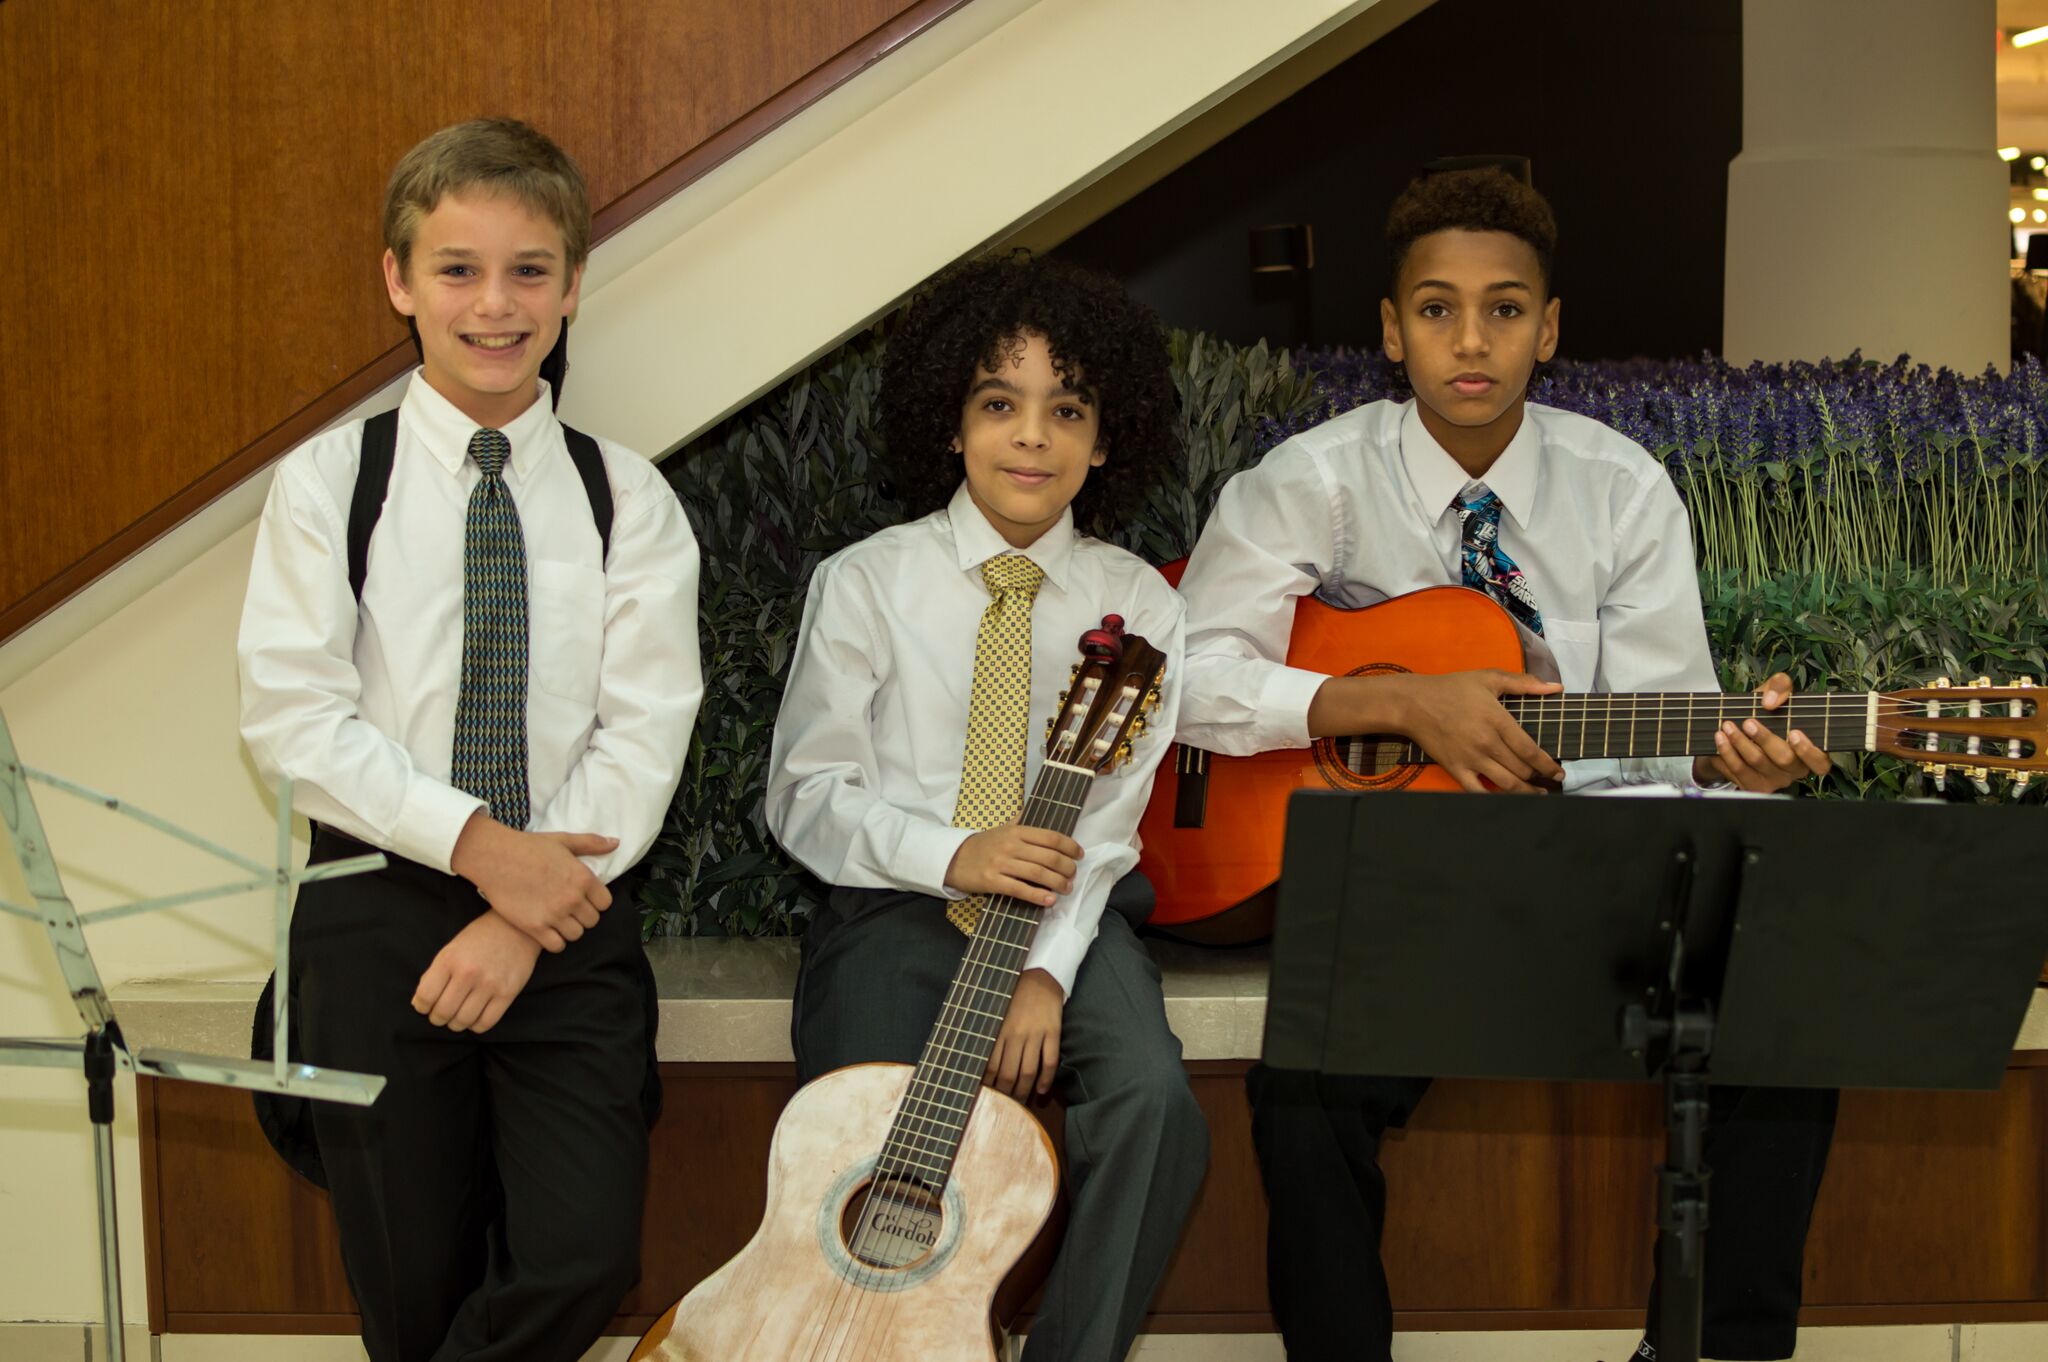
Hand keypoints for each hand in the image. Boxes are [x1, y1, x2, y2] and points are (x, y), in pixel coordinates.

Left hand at [411, 911, 542, 1032]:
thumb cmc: (478, 939)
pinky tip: (474, 1017)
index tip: (425, 1007)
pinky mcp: (508, 993)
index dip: (421, 1007)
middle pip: (443, 1012)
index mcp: (450, 959)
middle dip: (437, 1018)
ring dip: (456, 1024)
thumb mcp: (451, 949)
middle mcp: (469, 972)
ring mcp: (490, 984)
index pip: (425, 996)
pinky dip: (476, 1026)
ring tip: (457, 1018)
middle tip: (440, 1016)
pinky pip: (486, 1023)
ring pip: (463, 1021)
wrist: (516, 927)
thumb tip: (420, 1003)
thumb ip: (435, 974)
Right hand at [449, 813, 617, 952]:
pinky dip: (554, 941)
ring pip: (576, 935)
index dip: (596, 902)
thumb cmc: (529, 847)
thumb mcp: (563, 840)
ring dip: (569, 929)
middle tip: (569, 910)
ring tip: (558, 920)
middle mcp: (572, 898)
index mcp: (583, 878)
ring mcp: (554, 914)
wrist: (495, 857)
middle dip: (582, 916)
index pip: (605, 904)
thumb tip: (616, 843)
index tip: (584, 899)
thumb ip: (591, 844)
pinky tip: (547, 930)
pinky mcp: (535, 927)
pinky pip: (557, 946)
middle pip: (592, 921)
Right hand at [944, 822, 1082, 908]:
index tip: (1079, 854)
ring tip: (1066, 889)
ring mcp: (1001, 863)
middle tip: (1073, 875)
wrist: (954, 858)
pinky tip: (1049, 900)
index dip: (1069, 846)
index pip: (1050, 837)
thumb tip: (1039, 810)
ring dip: (1057, 883)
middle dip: (1066, 868)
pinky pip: (1020, 889)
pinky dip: (1038, 896)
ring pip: (1038, 873)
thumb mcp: (1003, 828)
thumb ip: (1022, 821)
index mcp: (1016, 831)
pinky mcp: (992, 881)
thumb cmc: (983, 845)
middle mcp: (1010, 845)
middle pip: (1048, 857)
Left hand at [986, 968, 1062, 1099]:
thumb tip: (983, 1065)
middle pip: (1009, 1074)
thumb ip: (992, 1038)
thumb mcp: (997, 1016)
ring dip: (1024, 1091)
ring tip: (1021, 1103)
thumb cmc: (1014, 997)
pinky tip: (1042, 1090)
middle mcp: (1016, 1035)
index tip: (987, 1097)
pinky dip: (1046, 1079)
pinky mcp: (1053, 1033)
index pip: (991, 1066)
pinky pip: (1050, 1062)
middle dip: (1005, 1094)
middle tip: (1004, 1107)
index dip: (989, 1085)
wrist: (1040, 977)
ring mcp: (1036, 1035)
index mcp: (999, 1031)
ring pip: (1028, 1071)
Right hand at [1386, 670, 1565, 793]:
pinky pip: (1477, 791)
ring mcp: (1470, 759)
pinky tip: (1505, 800)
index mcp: (1498, 721)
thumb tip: (1555, 688)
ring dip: (1525, 793)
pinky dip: (1494, 799)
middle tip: (1548, 782)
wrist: (1414, 703)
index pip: (1530, 751)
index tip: (1557, 772)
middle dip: (1539, 779)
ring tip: (1536, 795)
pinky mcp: (1455, 769)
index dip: (1547, 765)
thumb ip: (1524, 683)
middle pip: (1521, 769)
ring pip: (1506, 784)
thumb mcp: (1489, 678)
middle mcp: (1487, 743)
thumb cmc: (1452, 688)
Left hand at [1694, 672, 1832, 791]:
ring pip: (1758, 764)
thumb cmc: (1764, 713)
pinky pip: (1739, 771)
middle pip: (1785, 760)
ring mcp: (1773, 780)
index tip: (1793, 733)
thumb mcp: (1774, 693)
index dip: (1809, 751)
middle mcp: (1794, 770)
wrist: (1734, 732)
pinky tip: (1721, 739)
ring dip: (1740, 743)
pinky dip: (1727, 753)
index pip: (1820, 762)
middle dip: (1765, 739)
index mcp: (1808, 752)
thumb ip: (1780, 686)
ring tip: (1727, 725)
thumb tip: (1771, 701)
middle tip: (1748, 722)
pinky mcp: (1752, 785)